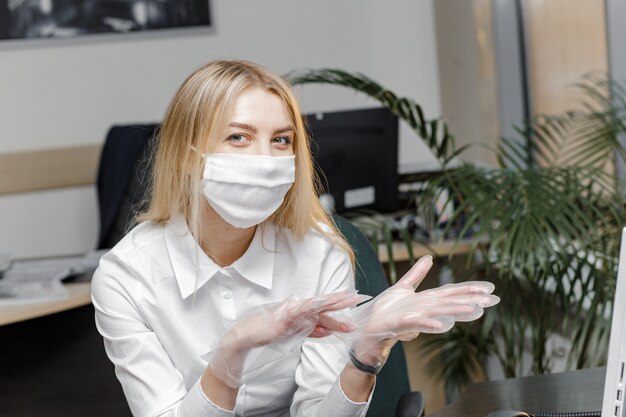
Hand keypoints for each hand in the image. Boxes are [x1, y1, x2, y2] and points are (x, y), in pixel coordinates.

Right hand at [207, 290, 368, 386]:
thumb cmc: (269, 331)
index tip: (355, 299)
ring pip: (316, 306)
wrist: (248, 335)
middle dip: (342, 300)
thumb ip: (313, 330)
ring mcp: (292, 311)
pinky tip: (322, 305)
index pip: (325, 308)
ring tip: (346, 299)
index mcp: (303, 312)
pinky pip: (301, 311)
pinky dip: (312, 307)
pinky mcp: (284, 316)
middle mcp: (299, 308)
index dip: (341, 303)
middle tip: (359, 297)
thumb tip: (330, 331)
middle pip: (325, 304)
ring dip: (332, 303)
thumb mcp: (295, 332)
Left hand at [342, 255, 499, 368]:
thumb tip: (430, 258)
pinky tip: (442, 326)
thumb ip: (417, 273)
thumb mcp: (402, 287)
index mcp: (426, 299)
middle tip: (493, 301)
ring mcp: (415, 317)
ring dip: (456, 311)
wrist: (369, 327)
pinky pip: (417, 324)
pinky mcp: (402, 324)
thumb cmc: (386, 310)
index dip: (470, 290)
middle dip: (472, 301)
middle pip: (451, 302)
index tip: (489, 289)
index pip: (452, 292)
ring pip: (439, 313)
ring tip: (475, 310)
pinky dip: (429, 324)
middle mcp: (424, 308)